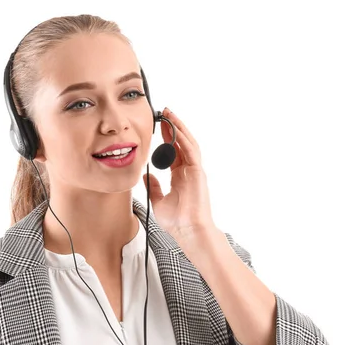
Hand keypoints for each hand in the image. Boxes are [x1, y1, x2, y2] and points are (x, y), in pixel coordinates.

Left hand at [142, 107, 215, 242]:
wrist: (188, 231)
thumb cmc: (177, 221)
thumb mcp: (158, 201)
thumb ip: (154, 187)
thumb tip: (146, 175)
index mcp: (179, 177)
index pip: (173, 153)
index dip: (167, 139)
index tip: (159, 127)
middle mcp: (188, 171)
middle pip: (181, 144)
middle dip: (173, 128)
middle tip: (164, 113)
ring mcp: (194, 171)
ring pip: (188, 143)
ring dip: (180, 127)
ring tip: (170, 114)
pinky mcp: (198, 172)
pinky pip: (191, 151)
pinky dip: (184, 138)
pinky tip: (177, 128)